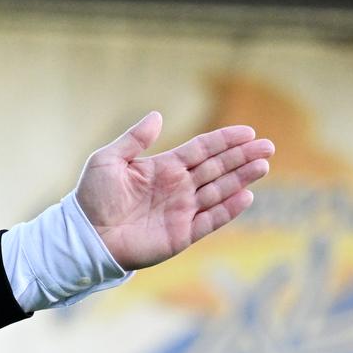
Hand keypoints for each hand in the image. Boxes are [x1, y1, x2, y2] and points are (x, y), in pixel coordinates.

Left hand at [74, 111, 272, 270]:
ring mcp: (181, 211)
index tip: (248, 132)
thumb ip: (134, 139)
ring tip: (263, 165)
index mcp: (163, 168)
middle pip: (217, 168)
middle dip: (243, 157)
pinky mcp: (180, 234)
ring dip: (242, 178)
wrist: (84, 236)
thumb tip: (158, 115)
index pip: (202, 150)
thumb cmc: (91, 198)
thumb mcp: (107, 160)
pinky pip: (210, 220)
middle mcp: (177, 188)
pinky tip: (246, 195)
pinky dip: (228, 209)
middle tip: (268, 147)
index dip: (225, 140)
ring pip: (219, 191)